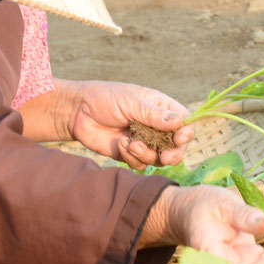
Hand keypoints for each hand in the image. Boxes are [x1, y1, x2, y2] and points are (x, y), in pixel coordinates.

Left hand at [57, 82, 193, 167]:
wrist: (77, 112)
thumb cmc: (104, 98)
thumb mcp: (130, 102)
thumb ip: (153, 114)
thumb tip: (180, 122)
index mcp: (160, 108)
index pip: (184, 122)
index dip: (186, 133)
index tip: (179, 139)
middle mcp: (155, 126)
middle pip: (177, 147)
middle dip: (173, 154)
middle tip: (164, 157)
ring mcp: (144, 142)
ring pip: (159, 159)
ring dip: (147, 155)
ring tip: (130, 144)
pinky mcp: (130, 154)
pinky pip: (140, 164)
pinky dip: (132, 158)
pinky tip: (120, 144)